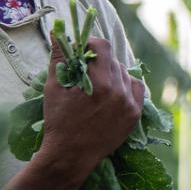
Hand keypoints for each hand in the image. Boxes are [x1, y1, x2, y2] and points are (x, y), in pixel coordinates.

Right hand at [35, 37, 145, 175]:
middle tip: (85, 69)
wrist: (70, 157)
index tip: (82, 50)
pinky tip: (113, 91)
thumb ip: (58, 58)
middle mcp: (120, 92)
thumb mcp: (54, 88)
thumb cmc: (58, 122)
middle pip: (113, 60)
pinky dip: (125, 86)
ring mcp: (130, 105)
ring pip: (125, 74)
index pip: (103, 47)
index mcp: (100, 84)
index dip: (91, 43)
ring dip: (112, 73)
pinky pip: (136, 89)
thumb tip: (57, 32)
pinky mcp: (134, 116)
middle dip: (98, 60)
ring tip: (97, 84)